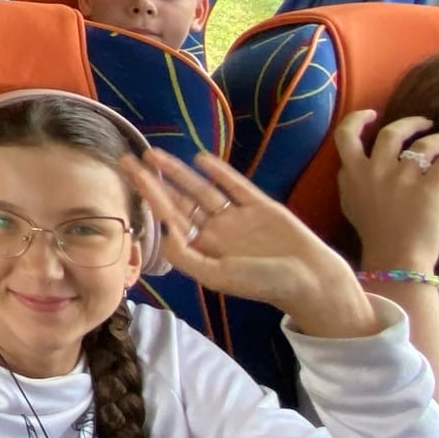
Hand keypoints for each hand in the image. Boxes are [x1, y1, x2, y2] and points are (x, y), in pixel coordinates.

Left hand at [120, 151, 375, 339]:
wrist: (310, 279)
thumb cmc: (263, 283)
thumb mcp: (218, 276)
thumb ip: (187, 256)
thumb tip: (161, 232)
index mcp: (203, 250)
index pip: (168, 218)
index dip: (149, 197)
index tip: (129, 178)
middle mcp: (215, 232)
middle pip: (178, 201)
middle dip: (154, 181)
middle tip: (127, 159)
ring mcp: (236, 217)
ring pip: (201, 190)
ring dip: (178, 172)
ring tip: (155, 154)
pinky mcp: (260, 206)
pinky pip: (234, 185)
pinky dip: (218, 171)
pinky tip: (199, 158)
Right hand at [334, 112, 438, 268]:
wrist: (395, 260)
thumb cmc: (374, 237)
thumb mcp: (350, 205)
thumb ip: (350, 182)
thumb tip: (352, 167)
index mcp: (353, 173)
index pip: (346, 135)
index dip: (359, 119)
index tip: (372, 114)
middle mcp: (376, 169)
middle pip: (392, 132)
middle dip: (412, 123)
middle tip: (426, 123)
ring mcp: (404, 178)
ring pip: (426, 143)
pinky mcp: (430, 188)